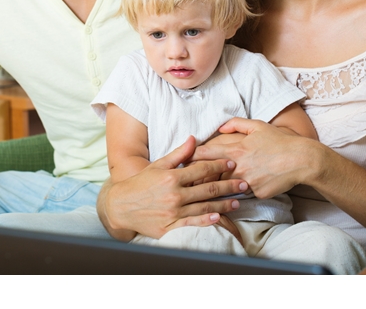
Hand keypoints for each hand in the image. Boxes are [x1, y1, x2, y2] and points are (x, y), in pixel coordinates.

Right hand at [101, 136, 248, 239]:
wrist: (121, 206)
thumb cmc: (141, 184)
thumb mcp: (158, 165)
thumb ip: (178, 153)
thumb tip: (194, 138)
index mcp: (171, 176)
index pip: (201, 169)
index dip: (218, 165)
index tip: (232, 163)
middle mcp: (174, 194)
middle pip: (207, 188)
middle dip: (228, 185)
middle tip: (243, 183)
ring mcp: (173, 211)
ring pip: (204, 207)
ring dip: (223, 204)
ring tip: (237, 202)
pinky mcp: (170, 226)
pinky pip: (192, 223)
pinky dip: (207, 220)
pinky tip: (219, 217)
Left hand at [191, 118, 319, 198]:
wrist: (301, 160)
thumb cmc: (279, 141)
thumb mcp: (258, 126)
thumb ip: (236, 124)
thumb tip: (220, 127)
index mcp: (236, 150)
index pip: (206, 154)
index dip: (192, 157)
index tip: (183, 160)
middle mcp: (238, 167)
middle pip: (211, 174)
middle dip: (199, 177)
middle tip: (187, 180)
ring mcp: (247, 182)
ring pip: (225, 186)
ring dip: (216, 187)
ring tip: (203, 191)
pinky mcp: (257, 193)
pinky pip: (244, 193)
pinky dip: (241, 191)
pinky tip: (237, 191)